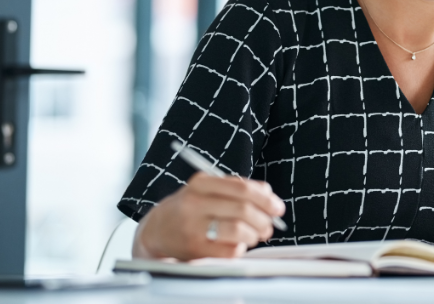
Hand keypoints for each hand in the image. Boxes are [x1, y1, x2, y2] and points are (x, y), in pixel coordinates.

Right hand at [133, 172, 285, 260]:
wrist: (157, 230)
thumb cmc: (191, 207)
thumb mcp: (208, 189)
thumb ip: (237, 187)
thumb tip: (268, 194)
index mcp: (201, 184)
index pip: (242, 189)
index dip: (265, 199)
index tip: (277, 207)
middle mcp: (195, 203)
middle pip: (243, 210)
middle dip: (264, 219)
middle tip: (270, 226)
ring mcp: (193, 227)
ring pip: (238, 230)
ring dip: (254, 234)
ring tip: (256, 235)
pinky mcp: (194, 249)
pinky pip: (229, 250)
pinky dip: (241, 248)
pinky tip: (239, 245)